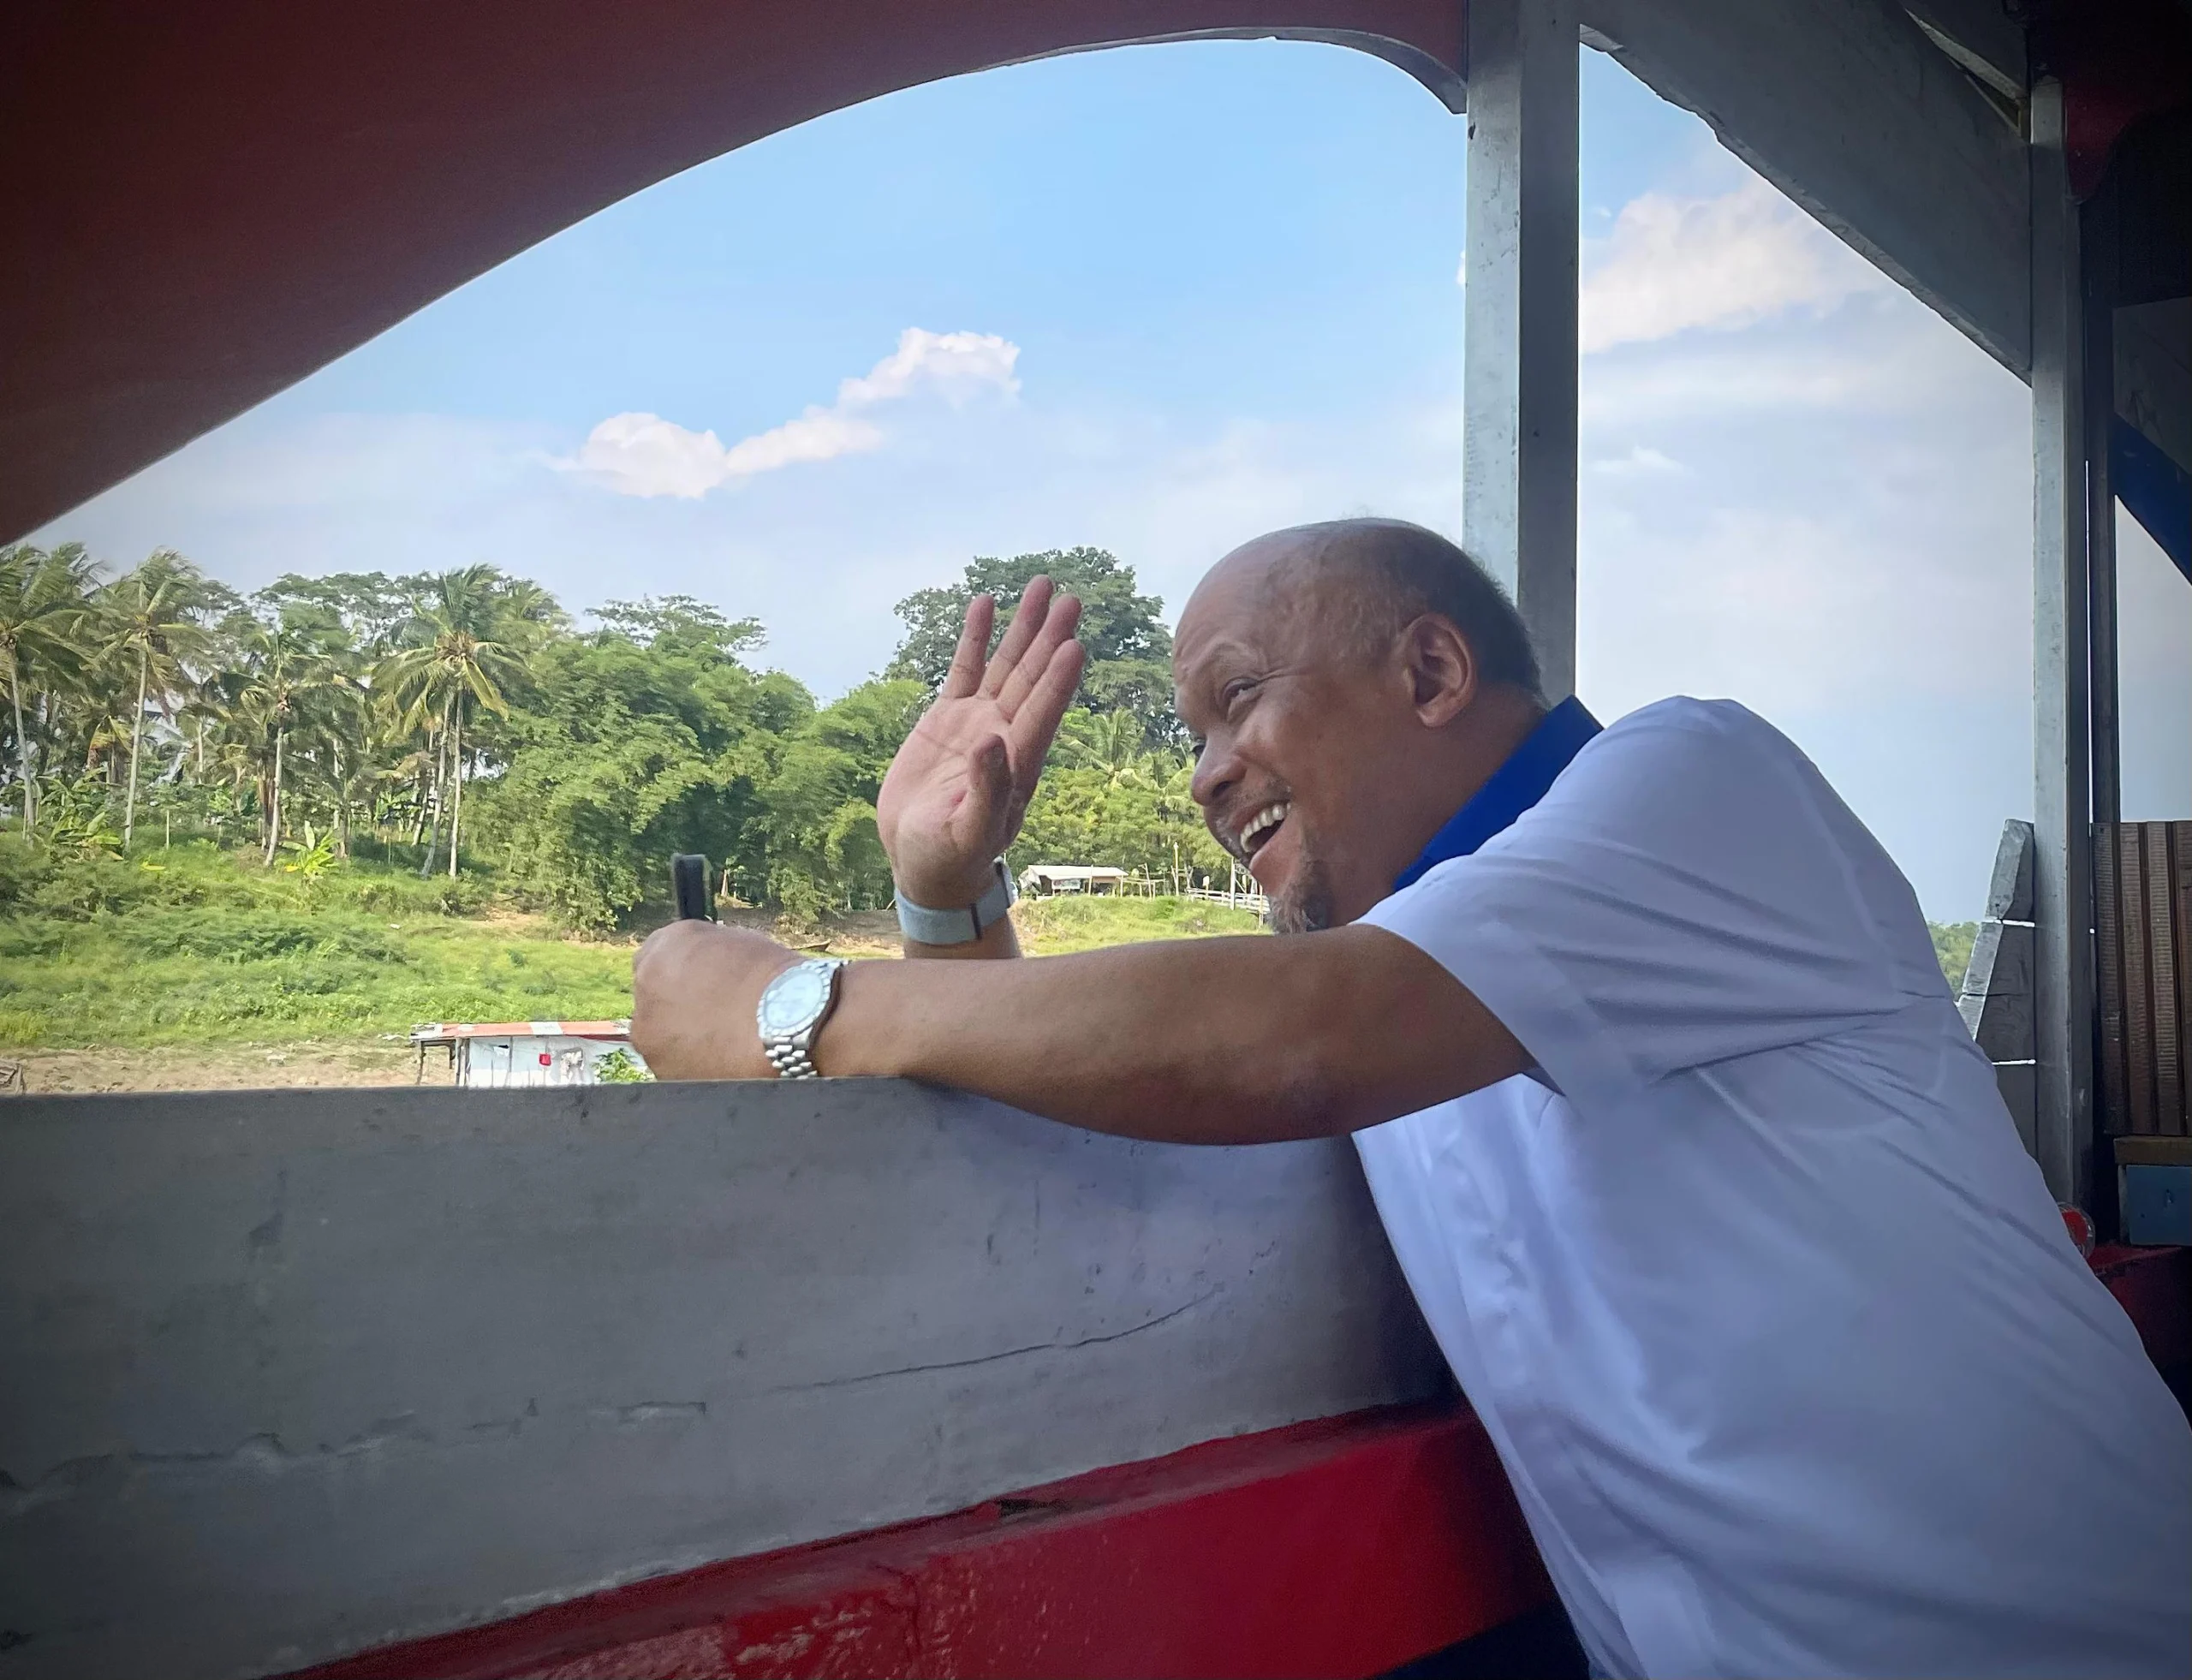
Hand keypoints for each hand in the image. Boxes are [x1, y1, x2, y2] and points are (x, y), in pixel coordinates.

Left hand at [631, 919, 797, 1079]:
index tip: (702, 985)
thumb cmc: (774, 979)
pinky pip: (674, 1066)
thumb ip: (704, 955)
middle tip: (714, 1015)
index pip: (656, 958)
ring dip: (682, 1039)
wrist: (790, 1022)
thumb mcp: (736, 943)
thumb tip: (703, 969)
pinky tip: (724, 1062)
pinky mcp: (662, 1071)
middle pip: (654, 998)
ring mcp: (649, 1033)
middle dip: (677, 1006)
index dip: (682, 974)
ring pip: (661, 1036)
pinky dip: (692, 1065)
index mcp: (664, 947)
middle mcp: (645, 986)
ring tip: (724, 1042)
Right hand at [877, 577, 1086, 906]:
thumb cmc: (949, 857)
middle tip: (1071, 599)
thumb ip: (985, 790)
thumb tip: (993, 742)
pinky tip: (985, 603)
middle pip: (1033, 678)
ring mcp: (979, 721)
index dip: (1058, 682)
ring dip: (1024, 627)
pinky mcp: (950, 717)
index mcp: (1017, 765)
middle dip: (1051, 637)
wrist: (924, 862)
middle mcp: (1006, 735)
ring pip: (1006, 665)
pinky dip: (976, 637)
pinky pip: (965, 669)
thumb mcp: (967, 832)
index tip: (1073, 645)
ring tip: (1041, 587)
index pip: (1042, 715)